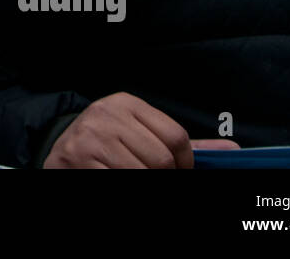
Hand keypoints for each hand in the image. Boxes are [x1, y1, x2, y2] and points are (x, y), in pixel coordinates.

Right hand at [43, 92, 237, 168]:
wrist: (57, 147)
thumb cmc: (106, 141)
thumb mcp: (139, 131)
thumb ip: (181, 143)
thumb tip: (232, 150)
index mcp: (126, 103)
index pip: (176, 137)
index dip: (185, 165)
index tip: (178, 173)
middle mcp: (106, 114)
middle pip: (161, 160)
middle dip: (164, 177)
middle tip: (153, 177)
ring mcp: (90, 137)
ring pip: (142, 174)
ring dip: (143, 182)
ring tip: (134, 177)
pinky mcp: (77, 159)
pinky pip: (118, 182)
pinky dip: (125, 186)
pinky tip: (117, 178)